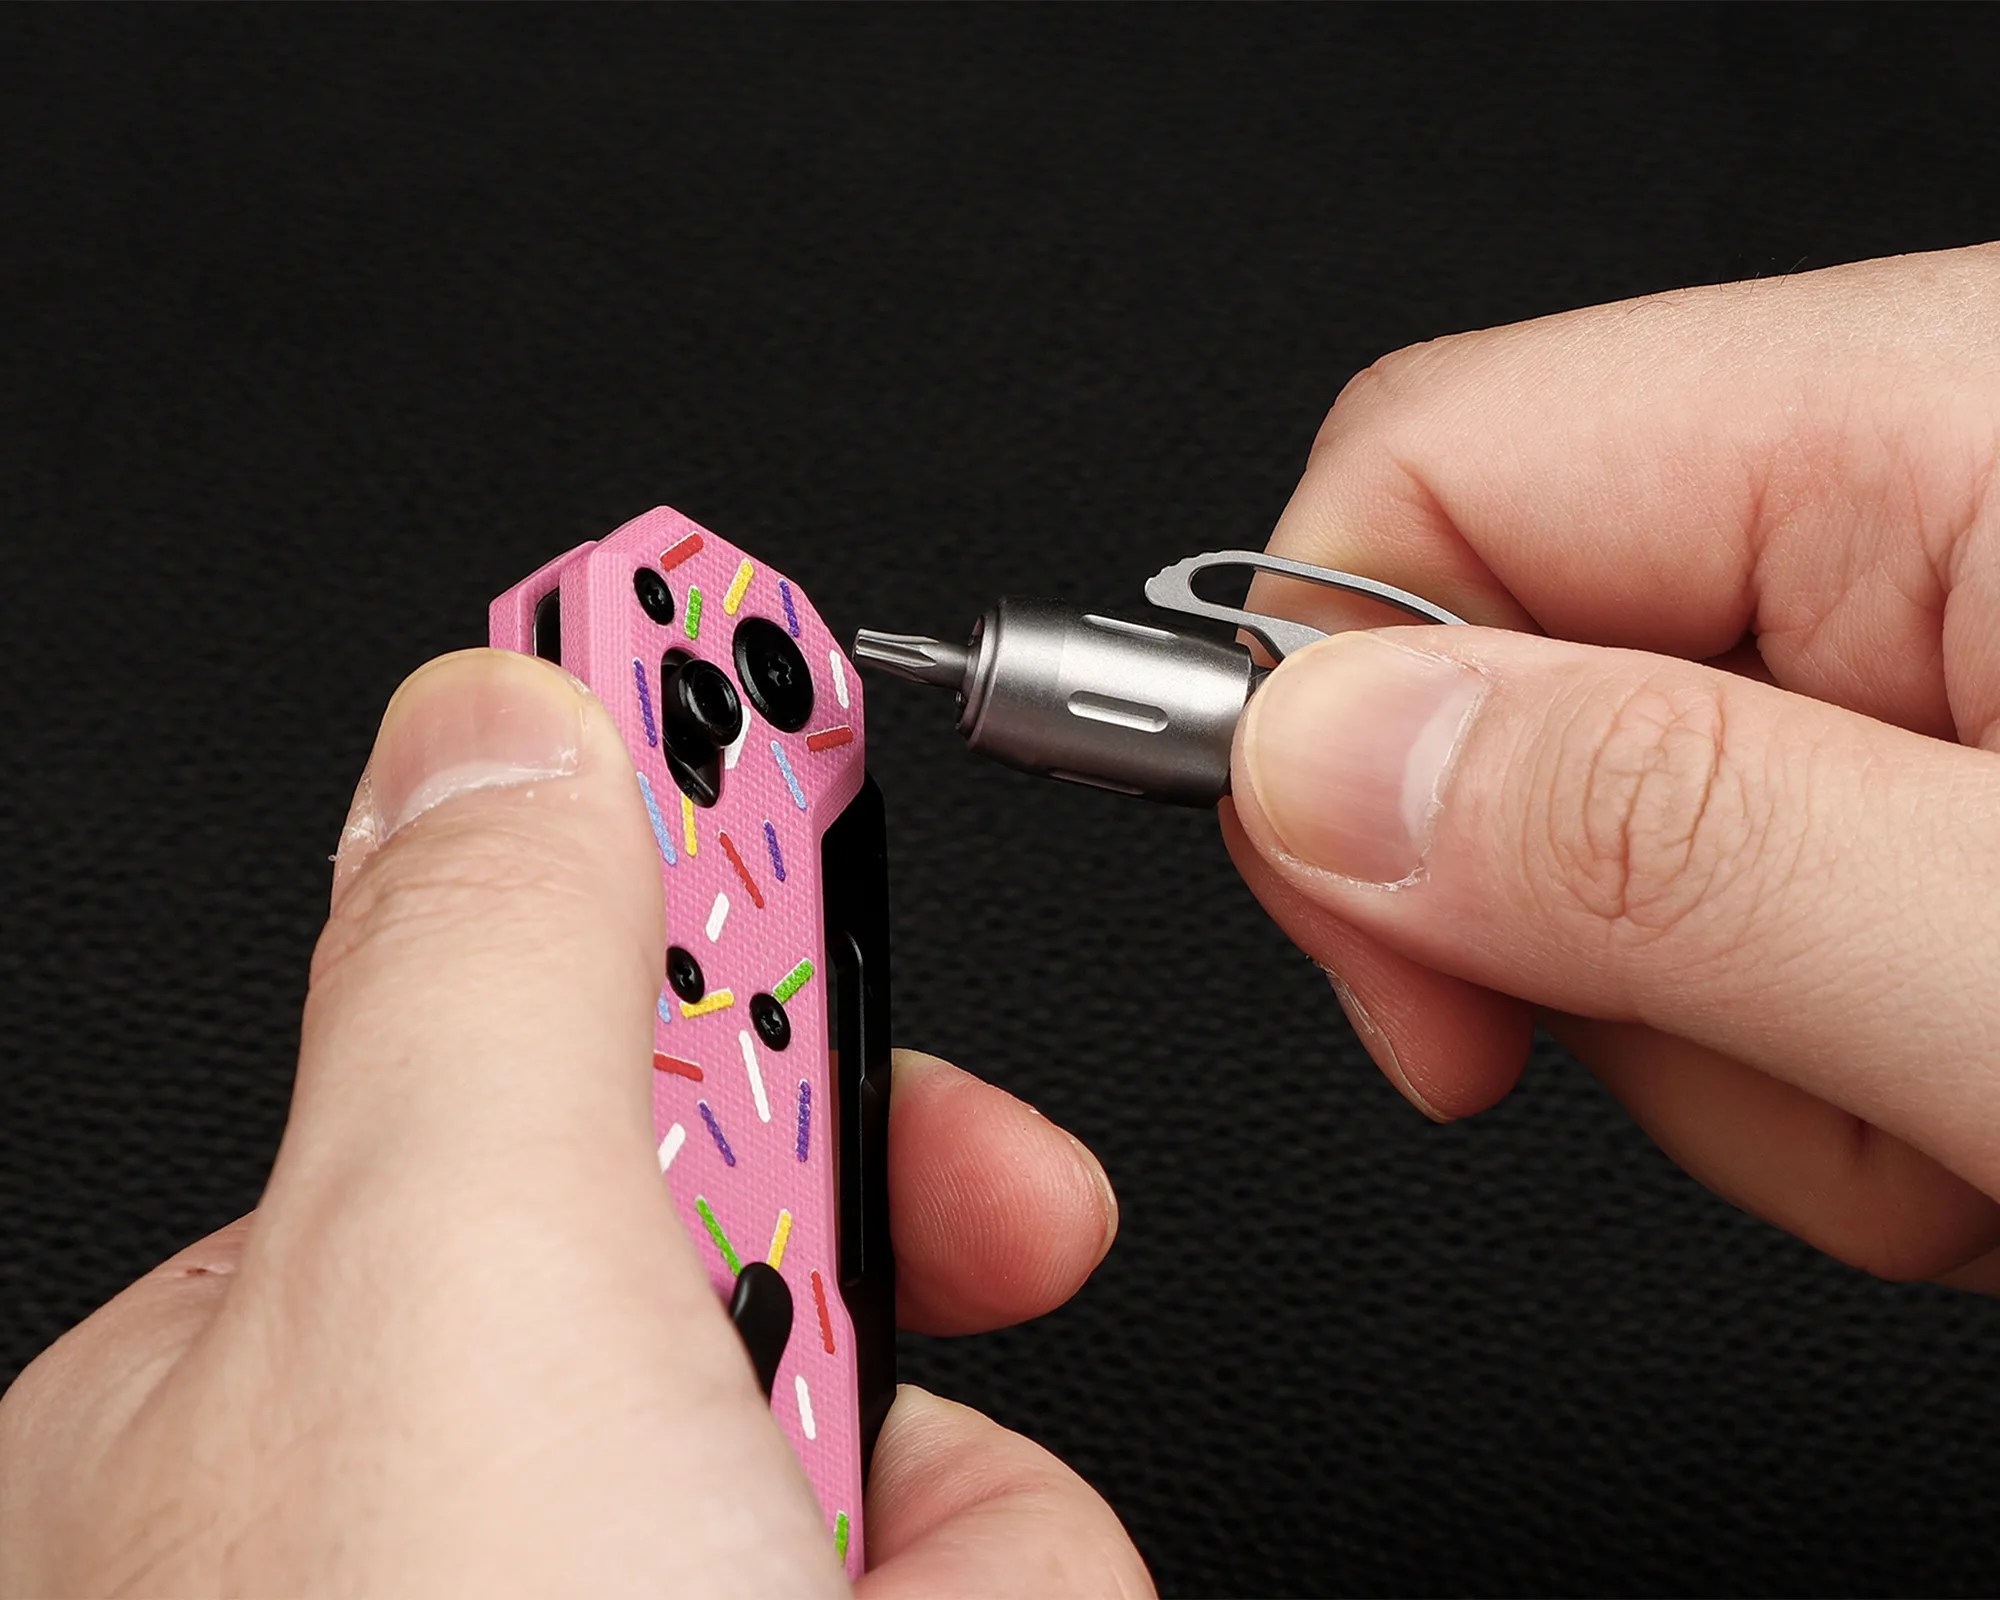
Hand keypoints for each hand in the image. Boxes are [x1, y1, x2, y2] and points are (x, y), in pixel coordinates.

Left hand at [0, 650, 1151, 1597]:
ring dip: (963, 1518)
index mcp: (282, 1361)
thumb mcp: (445, 1282)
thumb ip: (485, 966)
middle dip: (885, 1268)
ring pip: (919, 1434)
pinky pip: (991, 1565)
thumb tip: (501, 709)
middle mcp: (440, 1505)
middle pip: (774, 1237)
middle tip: (947, 1253)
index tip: (811, 742)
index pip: (551, 1037)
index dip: (719, 904)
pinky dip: (1001, 1599)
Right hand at [1226, 243, 1999, 1287]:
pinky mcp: (1934, 782)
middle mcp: (1913, 497)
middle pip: (1495, 697)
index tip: (1408, 974)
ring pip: (1605, 858)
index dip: (1331, 731)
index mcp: (1925, 422)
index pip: (1422, 472)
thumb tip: (1311, 765)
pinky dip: (1830, 1078)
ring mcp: (1930, 651)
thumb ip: (1664, 844)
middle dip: (1594, 956)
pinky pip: (1732, 931)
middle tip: (1814, 1071)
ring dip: (1745, 1057)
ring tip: (1966, 1112)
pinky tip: (1987, 1105)